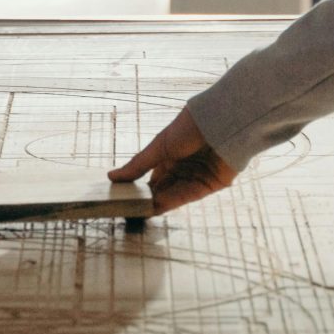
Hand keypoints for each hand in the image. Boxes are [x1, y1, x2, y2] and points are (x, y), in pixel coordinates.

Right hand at [109, 110, 235, 214]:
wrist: (221, 122)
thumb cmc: (189, 127)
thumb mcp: (159, 146)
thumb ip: (138, 165)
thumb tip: (112, 176)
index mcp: (171, 154)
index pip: (153, 177)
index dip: (139, 188)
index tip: (123, 198)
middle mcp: (184, 167)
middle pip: (162, 188)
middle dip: (146, 198)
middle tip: (127, 209)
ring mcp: (196, 176)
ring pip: (172, 195)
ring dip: (156, 203)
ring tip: (137, 211)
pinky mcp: (209, 185)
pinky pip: (186, 197)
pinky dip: (171, 203)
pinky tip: (154, 208)